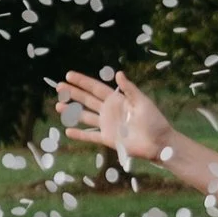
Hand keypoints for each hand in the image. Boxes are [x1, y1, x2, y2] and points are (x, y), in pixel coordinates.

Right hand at [57, 70, 173, 164]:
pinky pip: (90, 136)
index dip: (82, 82)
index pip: (95, 88)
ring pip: (85, 116)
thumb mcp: (143, 101)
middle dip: (73, 93)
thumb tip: (118, 73)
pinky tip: (68, 131)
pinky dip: (79, 134)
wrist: (159, 143)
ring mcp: (107, 125)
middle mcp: (109, 111)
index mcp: (117, 100)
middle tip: (59, 87)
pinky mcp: (108, 139)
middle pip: (87, 100)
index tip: (69, 75)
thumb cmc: (154, 121)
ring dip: (72, 112)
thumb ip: (129, 89)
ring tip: (58, 106)